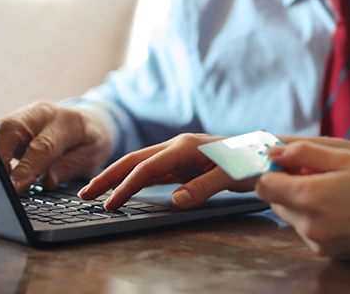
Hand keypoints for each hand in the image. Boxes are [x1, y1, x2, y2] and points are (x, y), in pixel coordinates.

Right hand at [0, 100, 111, 193]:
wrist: (88, 122)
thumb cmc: (90, 141)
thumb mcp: (91, 157)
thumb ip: (69, 167)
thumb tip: (46, 180)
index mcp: (66, 121)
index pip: (42, 145)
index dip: (26, 169)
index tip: (14, 189)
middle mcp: (41, 113)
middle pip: (10, 128)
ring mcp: (23, 115)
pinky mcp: (11, 123)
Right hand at [79, 133, 253, 209]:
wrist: (265, 152)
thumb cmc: (250, 161)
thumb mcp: (230, 176)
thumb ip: (202, 188)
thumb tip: (174, 201)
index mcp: (185, 146)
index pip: (147, 167)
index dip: (126, 186)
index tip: (110, 203)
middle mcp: (177, 146)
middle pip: (135, 160)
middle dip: (109, 176)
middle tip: (84, 194)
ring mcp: (179, 154)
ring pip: (141, 164)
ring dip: (118, 177)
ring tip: (96, 191)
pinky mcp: (183, 162)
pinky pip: (153, 171)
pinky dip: (135, 179)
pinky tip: (125, 188)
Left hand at [256, 142, 349, 259]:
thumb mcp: (343, 157)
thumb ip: (302, 153)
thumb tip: (273, 152)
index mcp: (308, 198)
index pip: (264, 185)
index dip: (272, 169)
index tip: (287, 162)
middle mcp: (309, 225)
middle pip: (276, 200)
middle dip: (288, 184)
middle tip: (316, 172)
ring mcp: (318, 243)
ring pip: (292, 216)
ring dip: (302, 201)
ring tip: (334, 189)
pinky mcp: (329, 253)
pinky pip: (308, 230)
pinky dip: (315, 217)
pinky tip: (341, 207)